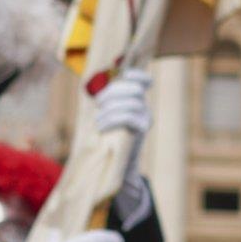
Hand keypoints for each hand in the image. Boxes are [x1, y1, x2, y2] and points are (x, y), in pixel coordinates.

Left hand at [94, 70, 152, 226]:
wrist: (114, 166)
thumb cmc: (106, 139)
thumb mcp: (105, 117)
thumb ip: (105, 102)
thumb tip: (96, 90)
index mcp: (136, 100)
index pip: (143, 81)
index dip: (136, 74)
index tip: (123, 75)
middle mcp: (144, 107)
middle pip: (134, 89)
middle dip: (113, 92)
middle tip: (97, 104)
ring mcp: (144, 118)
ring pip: (131, 103)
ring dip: (110, 108)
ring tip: (97, 122)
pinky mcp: (141, 131)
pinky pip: (129, 117)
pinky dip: (112, 119)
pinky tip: (101, 128)